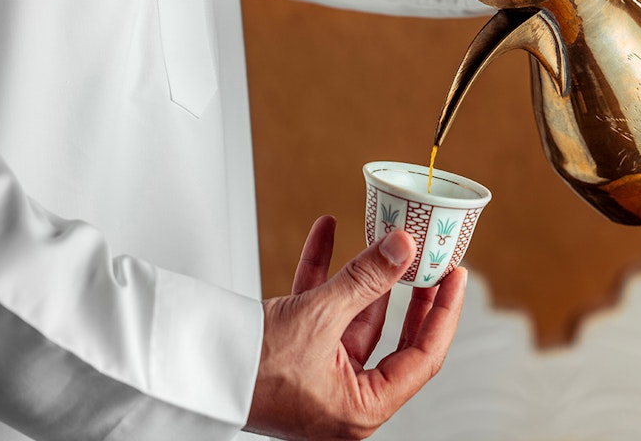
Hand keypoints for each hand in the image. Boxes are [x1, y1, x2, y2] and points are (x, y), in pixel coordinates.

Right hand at [245, 216, 466, 439]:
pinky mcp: (294, 352)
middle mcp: (344, 396)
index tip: (455, 276)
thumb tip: (403, 248)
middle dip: (408, 290)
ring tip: (382, 234)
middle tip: (429, 258)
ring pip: (356, 316)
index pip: (424, 356)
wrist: (186, 369)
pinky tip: (328, 233)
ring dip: (363, 272)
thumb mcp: (318, 317)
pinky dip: (324, 271)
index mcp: (361, 408)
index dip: (443, 312)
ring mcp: (319, 374)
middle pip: (394, 336)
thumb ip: (365, 279)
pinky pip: (320, 308)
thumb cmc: (247, 370)